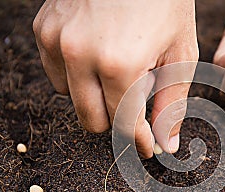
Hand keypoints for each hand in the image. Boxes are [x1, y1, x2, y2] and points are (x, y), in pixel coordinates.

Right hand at [33, 0, 197, 157]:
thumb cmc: (166, 3)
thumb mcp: (180, 55)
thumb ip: (171, 104)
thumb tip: (166, 144)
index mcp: (120, 64)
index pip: (124, 124)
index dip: (139, 139)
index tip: (148, 145)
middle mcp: (80, 54)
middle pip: (92, 121)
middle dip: (118, 119)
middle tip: (138, 100)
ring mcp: (57, 40)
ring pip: (73, 100)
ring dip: (98, 95)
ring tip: (122, 67)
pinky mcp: (44, 28)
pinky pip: (56, 74)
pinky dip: (78, 75)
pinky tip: (99, 54)